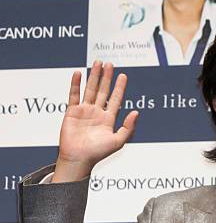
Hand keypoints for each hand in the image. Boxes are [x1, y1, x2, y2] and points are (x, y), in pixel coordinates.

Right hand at [52, 61, 137, 181]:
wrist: (79, 159)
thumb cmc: (98, 153)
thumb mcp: (118, 141)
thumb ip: (128, 127)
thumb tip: (136, 112)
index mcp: (108, 119)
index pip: (115, 99)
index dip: (120, 88)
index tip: (123, 76)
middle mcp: (97, 113)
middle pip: (102, 91)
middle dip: (106, 77)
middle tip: (109, 64)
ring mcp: (84, 111)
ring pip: (90, 89)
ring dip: (93, 76)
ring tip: (97, 63)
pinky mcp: (72, 111)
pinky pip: (74, 95)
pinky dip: (76, 84)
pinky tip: (79, 73)